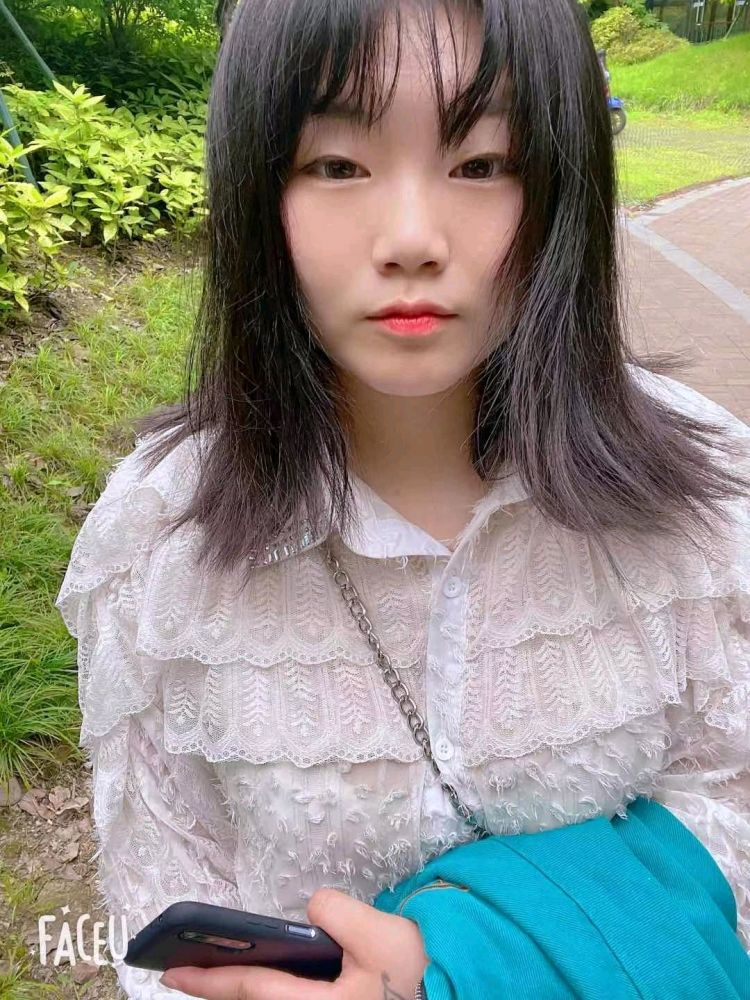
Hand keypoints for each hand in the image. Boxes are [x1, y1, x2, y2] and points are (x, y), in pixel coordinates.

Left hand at [158, 887, 428, 998]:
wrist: (455, 990)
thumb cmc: (418, 971)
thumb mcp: (380, 936)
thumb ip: (338, 913)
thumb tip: (311, 907)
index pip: (253, 990)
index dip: (210, 978)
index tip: (172, 970)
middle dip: (216, 989)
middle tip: (181, 971)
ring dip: (239, 991)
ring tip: (214, 972)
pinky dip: (264, 991)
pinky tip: (261, 978)